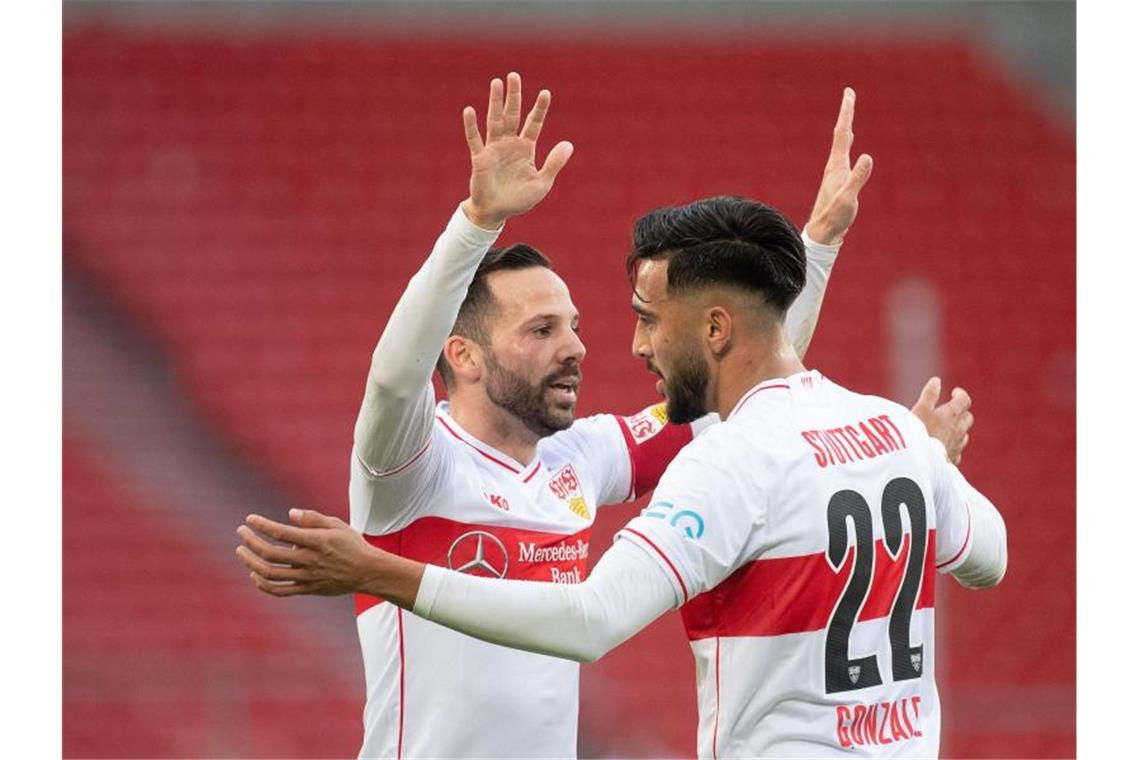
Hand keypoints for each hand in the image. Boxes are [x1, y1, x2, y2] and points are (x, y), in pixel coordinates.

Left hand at [236, 509, 388, 596]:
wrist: (367, 572)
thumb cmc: (352, 545)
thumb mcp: (337, 525)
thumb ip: (313, 519)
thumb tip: (290, 514)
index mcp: (316, 541)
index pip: (282, 533)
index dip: (262, 525)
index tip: (250, 519)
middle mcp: (309, 560)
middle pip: (270, 553)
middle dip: (251, 541)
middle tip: (241, 532)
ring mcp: (306, 577)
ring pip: (270, 573)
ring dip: (251, 562)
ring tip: (242, 551)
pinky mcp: (307, 589)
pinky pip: (280, 591)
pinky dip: (263, 584)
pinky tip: (254, 574)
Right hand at [460, 72, 573, 228]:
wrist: (497, 213)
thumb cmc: (519, 200)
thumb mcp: (542, 183)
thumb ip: (554, 163)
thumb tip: (569, 143)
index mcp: (525, 149)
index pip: (533, 124)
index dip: (539, 109)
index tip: (546, 92)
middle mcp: (509, 144)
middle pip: (513, 115)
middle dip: (514, 96)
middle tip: (514, 75)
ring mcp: (494, 149)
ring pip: (495, 121)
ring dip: (495, 102)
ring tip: (496, 83)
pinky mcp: (480, 158)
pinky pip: (475, 139)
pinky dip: (471, 125)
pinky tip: (469, 110)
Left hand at [804, 88, 873, 245]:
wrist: (822, 233)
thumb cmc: (834, 217)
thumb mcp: (848, 198)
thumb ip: (857, 178)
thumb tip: (867, 156)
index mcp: (836, 166)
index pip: (842, 133)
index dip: (846, 113)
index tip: (848, 93)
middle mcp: (834, 166)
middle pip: (841, 134)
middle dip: (846, 114)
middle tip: (849, 95)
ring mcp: (835, 173)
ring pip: (841, 144)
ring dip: (846, 126)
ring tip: (848, 114)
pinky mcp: (838, 181)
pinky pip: (843, 154)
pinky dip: (847, 143)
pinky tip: (848, 144)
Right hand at [911, 377, 973, 464]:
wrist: (917, 463)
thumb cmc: (916, 433)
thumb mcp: (920, 409)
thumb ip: (929, 395)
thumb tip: (937, 381)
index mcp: (952, 414)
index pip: (964, 400)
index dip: (960, 395)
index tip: (954, 393)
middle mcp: (958, 430)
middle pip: (968, 418)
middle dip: (961, 412)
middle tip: (950, 410)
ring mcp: (957, 446)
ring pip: (964, 435)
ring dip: (958, 430)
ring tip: (945, 429)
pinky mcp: (952, 460)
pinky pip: (957, 451)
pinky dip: (952, 446)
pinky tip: (943, 448)